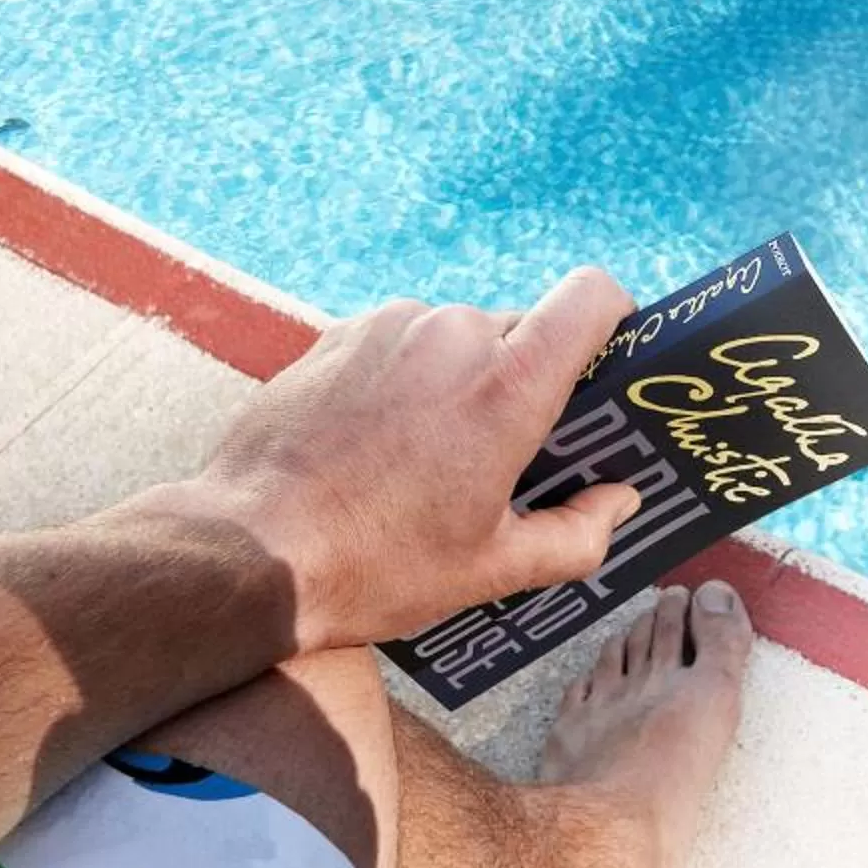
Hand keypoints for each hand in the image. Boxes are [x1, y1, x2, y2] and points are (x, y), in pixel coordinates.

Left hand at [148, 270, 639, 650]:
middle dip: (524, 381)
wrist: (249, 552)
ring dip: (460, 381)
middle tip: (505, 452)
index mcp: (507, 385)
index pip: (591, 296)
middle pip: (521, 330)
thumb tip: (618, 502)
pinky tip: (377, 445)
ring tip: (428, 458)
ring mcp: (389, 328)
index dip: (614, 317)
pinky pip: (400, 344)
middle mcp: (454, 334)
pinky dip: (405, 381)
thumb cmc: (376, 566)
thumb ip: (577, 534)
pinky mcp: (338, 335)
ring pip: (456, 337)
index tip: (607, 359)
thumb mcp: (491, 570)